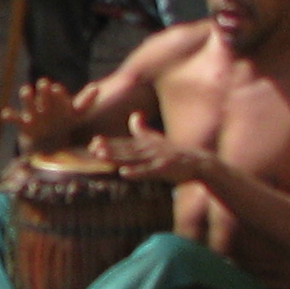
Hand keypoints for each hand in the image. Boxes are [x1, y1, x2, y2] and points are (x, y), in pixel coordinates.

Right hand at [2, 77, 82, 152]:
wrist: (48, 142)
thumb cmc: (62, 124)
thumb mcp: (74, 115)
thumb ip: (85, 103)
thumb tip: (96, 87)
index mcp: (57, 101)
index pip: (58, 95)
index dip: (57, 93)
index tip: (56, 89)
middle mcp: (44, 105)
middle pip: (43, 96)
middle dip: (43, 90)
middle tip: (43, 83)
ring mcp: (33, 114)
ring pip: (29, 104)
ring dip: (27, 98)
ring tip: (25, 90)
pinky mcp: (23, 125)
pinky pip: (15, 120)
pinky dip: (9, 116)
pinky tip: (5, 113)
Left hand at [97, 112, 212, 188]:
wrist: (197, 163)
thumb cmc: (175, 154)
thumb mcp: (157, 140)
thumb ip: (143, 130)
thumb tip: (133, 115)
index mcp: (146, 144)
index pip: (125, 144)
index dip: (110, 143)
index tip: (93, 142)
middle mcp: (149, 149)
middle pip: (126, 149)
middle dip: (109, 149)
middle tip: (92, 148)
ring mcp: (156, 158)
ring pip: (133, 158)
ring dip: (117, 157)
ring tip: (101, 156)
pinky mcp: (164, 168)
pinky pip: (147, 171)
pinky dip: (135, 171)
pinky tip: (123, 173)